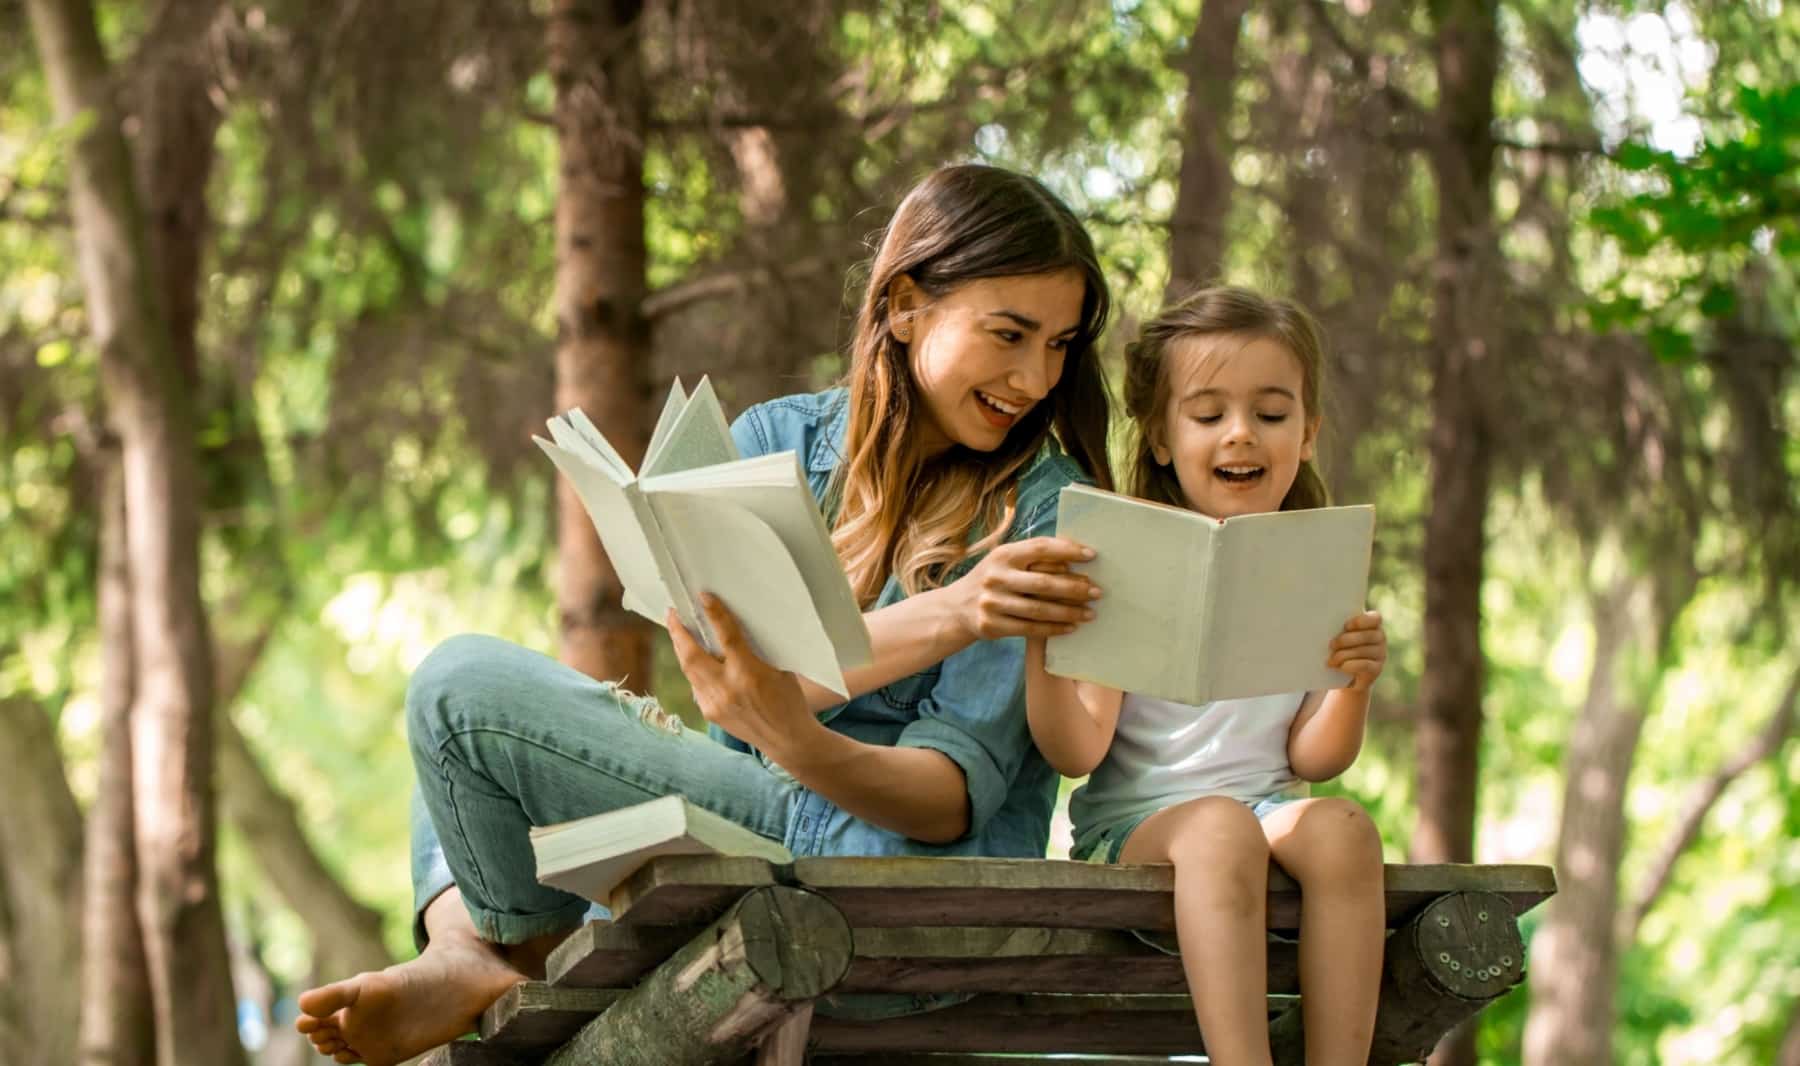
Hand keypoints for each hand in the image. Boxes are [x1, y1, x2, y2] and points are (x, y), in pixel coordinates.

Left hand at [667, 595, 817, 758]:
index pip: (727, 636)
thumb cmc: (789, 700)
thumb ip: (755, 650)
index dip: (714, 613)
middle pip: (692, 655)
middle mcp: (727, 688)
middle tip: (673, 614)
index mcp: (749, 673)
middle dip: (678, 632)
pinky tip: (695, 662)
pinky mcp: (711, 713)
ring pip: (689, 671)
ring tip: (678, 633)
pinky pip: (696, 686)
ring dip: (681, 649)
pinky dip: (694, 671)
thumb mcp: (779, 669)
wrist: (788, 739)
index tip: (703, 597)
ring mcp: (716, 703)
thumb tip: (732, 628)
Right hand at [950, 536, 1100, 641]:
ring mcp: (992, 603)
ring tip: (1090, 613)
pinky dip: (1054, 629)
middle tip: (1097, 592)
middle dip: (1075, 588)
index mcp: (1002, 555)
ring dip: (1069, 612)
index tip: (1091, 555)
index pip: (1040, 548)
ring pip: (1040, 610)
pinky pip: (1031, 629)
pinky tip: (1071, 627)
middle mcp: (996, 577)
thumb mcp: (1005, 562)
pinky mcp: (992, 625)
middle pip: (1044, 583)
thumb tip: (1076, 560)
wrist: (956, 608)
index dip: (1067, 550)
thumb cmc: (993, 580)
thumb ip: (1033, 558)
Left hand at [1328, 610, 1386, 691]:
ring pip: (1363, 651)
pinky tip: (1341, 667)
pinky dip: (1351, 666)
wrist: (1342, 676)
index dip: (1361, 621)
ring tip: (1331, 660)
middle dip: (1346, 640)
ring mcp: (1380, 654)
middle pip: (1367, 636)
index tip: (1345, 626)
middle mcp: (1380, 638)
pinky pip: (1365, 665)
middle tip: (1331, 645)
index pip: (1375, 618)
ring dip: (1344, 655)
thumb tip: (1321, 619)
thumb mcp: (1338, 635)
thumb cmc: (1337, 648)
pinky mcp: (1376, 669)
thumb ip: (1338, 627)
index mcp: (1372, 625)